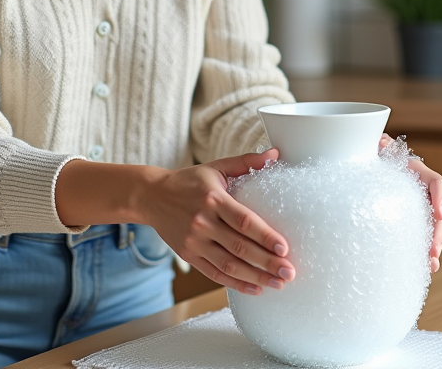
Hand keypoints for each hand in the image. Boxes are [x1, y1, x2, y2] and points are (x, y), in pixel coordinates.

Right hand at [140, 149, 295, 294]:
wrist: (151, 196)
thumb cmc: (189, 181)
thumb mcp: (215, 168)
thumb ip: (246, 162)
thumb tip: (276, 153)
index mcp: (213, 199)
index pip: (243, 221)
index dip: (265, 236)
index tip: (284, 248)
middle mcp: (203, 222)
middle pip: (239, 247)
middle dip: (267, 262)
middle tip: (289, 272)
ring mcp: (194, 242)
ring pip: (229, 265)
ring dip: (256, 277)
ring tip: (278, 283)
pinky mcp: (189, 256)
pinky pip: (215, 274)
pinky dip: (236, 283)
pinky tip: (256, 288)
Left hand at [380, 134, 441, 271]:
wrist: (372, 165)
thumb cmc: (376, 157)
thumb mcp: (378, 150)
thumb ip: (382, 147)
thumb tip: (380, 142)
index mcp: (419, 174)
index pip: (436, 183)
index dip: (440, 198)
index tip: (439, 214)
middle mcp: (424, 193)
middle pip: (438, 213)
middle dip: (438, 233)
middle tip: (433, 250)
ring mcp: (420, 209)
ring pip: (434, 229)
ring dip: (434, 247)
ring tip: (432, 263)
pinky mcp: (412, 223)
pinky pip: (422, 238)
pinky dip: (424, 253)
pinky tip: (425, 268)